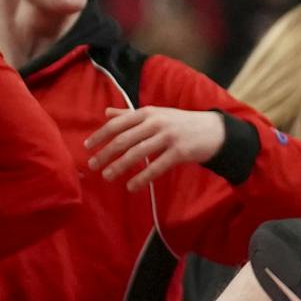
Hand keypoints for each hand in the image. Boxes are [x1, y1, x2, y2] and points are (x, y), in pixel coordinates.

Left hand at [86, 107, 226, 190]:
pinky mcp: (179, 152)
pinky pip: (156, 167)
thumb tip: (106, 113)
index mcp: (147, 113)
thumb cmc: (179, 123)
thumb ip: (130, 114)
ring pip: (138, 153)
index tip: (87, 147)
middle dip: (106, 153)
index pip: (118, 124)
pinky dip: (142, 178)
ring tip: (107, 176)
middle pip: (124, 139)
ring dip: (120, 166)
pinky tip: (131, 187)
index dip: (101, 135)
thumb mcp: (156, 114)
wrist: (213, 131)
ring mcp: (168, 137)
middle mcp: (156, 122)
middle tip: (92, 166)